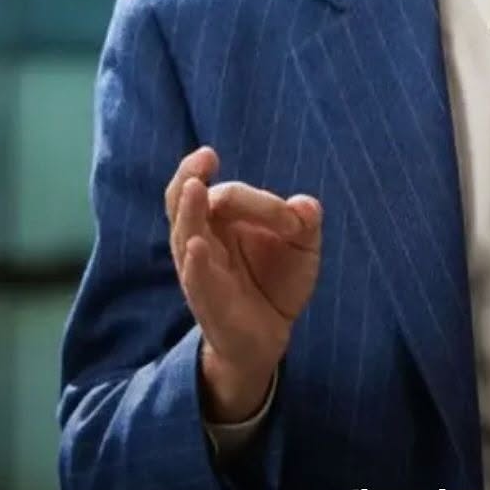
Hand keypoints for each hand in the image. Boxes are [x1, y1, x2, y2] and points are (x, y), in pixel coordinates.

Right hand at [165, 146, 322, 420]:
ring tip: (193, 187)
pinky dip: (196, 263)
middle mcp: (202, 241)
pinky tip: (197, 245)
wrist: (271, 333)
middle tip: (204, 156)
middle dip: (189, 177)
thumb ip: (305, 223)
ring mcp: (201, 272)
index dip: (259, 201)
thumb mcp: (302, 247)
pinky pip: (198, 280)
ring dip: (189, 212)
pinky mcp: (209, 303)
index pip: (227, 196)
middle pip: (183, 203)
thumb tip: (306, 205)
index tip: (293, 219)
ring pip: (186, 237)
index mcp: (218, 221)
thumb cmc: (278, 280)